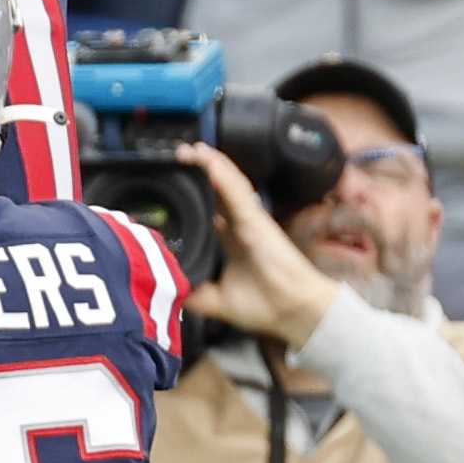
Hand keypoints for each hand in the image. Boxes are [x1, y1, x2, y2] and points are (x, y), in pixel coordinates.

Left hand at [178, 141, 336, 351]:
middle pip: (219, 190)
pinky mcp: (257, 222)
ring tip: (192, 149)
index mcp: (232, 240)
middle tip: (179, 155)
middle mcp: (240, 225)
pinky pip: (238, 193)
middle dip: (201, 170)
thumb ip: (194, 293)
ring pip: (228, 184)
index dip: (198, 191)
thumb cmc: (265, 305)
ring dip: (211, 164)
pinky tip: (208, 162)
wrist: (292, 312)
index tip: (175, 181)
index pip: (212, 208)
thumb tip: (171, 292)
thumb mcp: (217, 301)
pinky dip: (223, 176)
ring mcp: (250, 220)